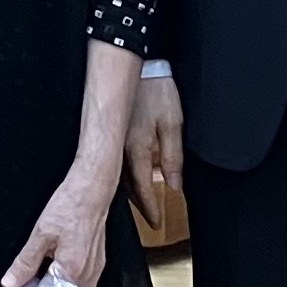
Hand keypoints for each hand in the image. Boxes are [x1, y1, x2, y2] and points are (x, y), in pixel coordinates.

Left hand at [3, 153, 120, 286]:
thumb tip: (11, 282)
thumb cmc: (70, 206)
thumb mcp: (40, 233)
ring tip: (40, 276)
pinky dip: (67, 286)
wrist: (92, 190)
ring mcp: (95, 271)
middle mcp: (86, 275)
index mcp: (71, 270)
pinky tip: (56, 271)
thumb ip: (25, 262)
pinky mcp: (99, 265)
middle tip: (27, 283)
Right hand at [126, 73, 185, 226]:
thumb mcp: (173, 123)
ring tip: (139, 205)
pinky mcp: (113, 132)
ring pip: (119, 176)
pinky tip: (127, 178)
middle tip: (148, 219)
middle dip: (138, 205)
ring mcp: (114, 141)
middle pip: (127, 187)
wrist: (139, 64)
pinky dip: (123, 176)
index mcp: (137, 149)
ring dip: (129, 192)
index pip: (143, 189)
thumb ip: (172, 158)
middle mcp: (121, 150)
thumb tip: (174, 185)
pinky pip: (115, 163)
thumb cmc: (156, 90)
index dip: (150, 209)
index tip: (156, 223)